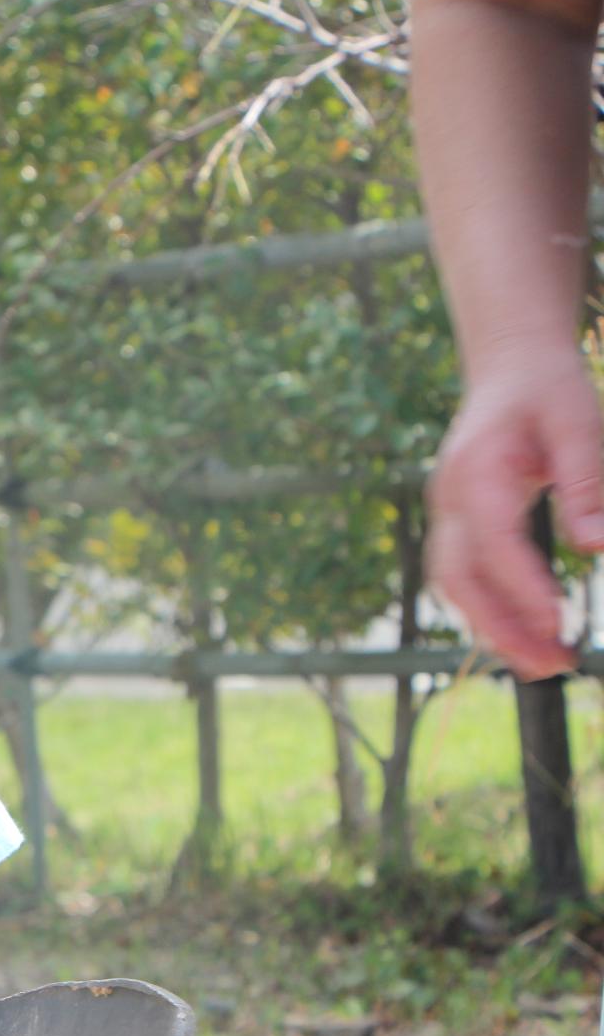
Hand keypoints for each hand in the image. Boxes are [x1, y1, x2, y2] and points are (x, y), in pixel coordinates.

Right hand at [426, 351, 603, 679]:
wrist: (511, 370)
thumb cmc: (548, 391)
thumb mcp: (580, 422)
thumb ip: (586, 483)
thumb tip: (597, 547)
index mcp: (474, 472)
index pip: (491, 541)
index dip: (522, 586)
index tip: (559, 622)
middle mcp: (449, 500)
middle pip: (457, 578)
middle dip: (499, 627)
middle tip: (551, 665)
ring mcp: (447, 515)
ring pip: (455, 587)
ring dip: (494, 630)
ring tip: (546, 663)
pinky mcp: (458, 526)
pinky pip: (464, 579)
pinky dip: (492, 612)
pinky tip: (530, 633)